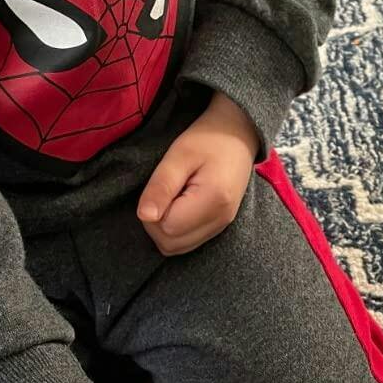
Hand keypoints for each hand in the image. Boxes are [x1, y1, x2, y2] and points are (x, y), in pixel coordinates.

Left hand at [138, 91, 256, 255]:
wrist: (238, 134)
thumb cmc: (208, 138)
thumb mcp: (179, 155)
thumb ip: (161, 186)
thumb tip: (144, 216)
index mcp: (214, 200)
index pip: (167, 228)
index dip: (153, 211)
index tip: (159, 187)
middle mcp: (220, 220)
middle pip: (171, 244)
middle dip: (155, 224)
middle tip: (161, 193)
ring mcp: (221, 226)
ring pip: (177, 248)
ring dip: (163, 229)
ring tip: (170, 198)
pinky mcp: (218, 227)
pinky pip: (187, 243)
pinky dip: (175, 231)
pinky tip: (178, 206)